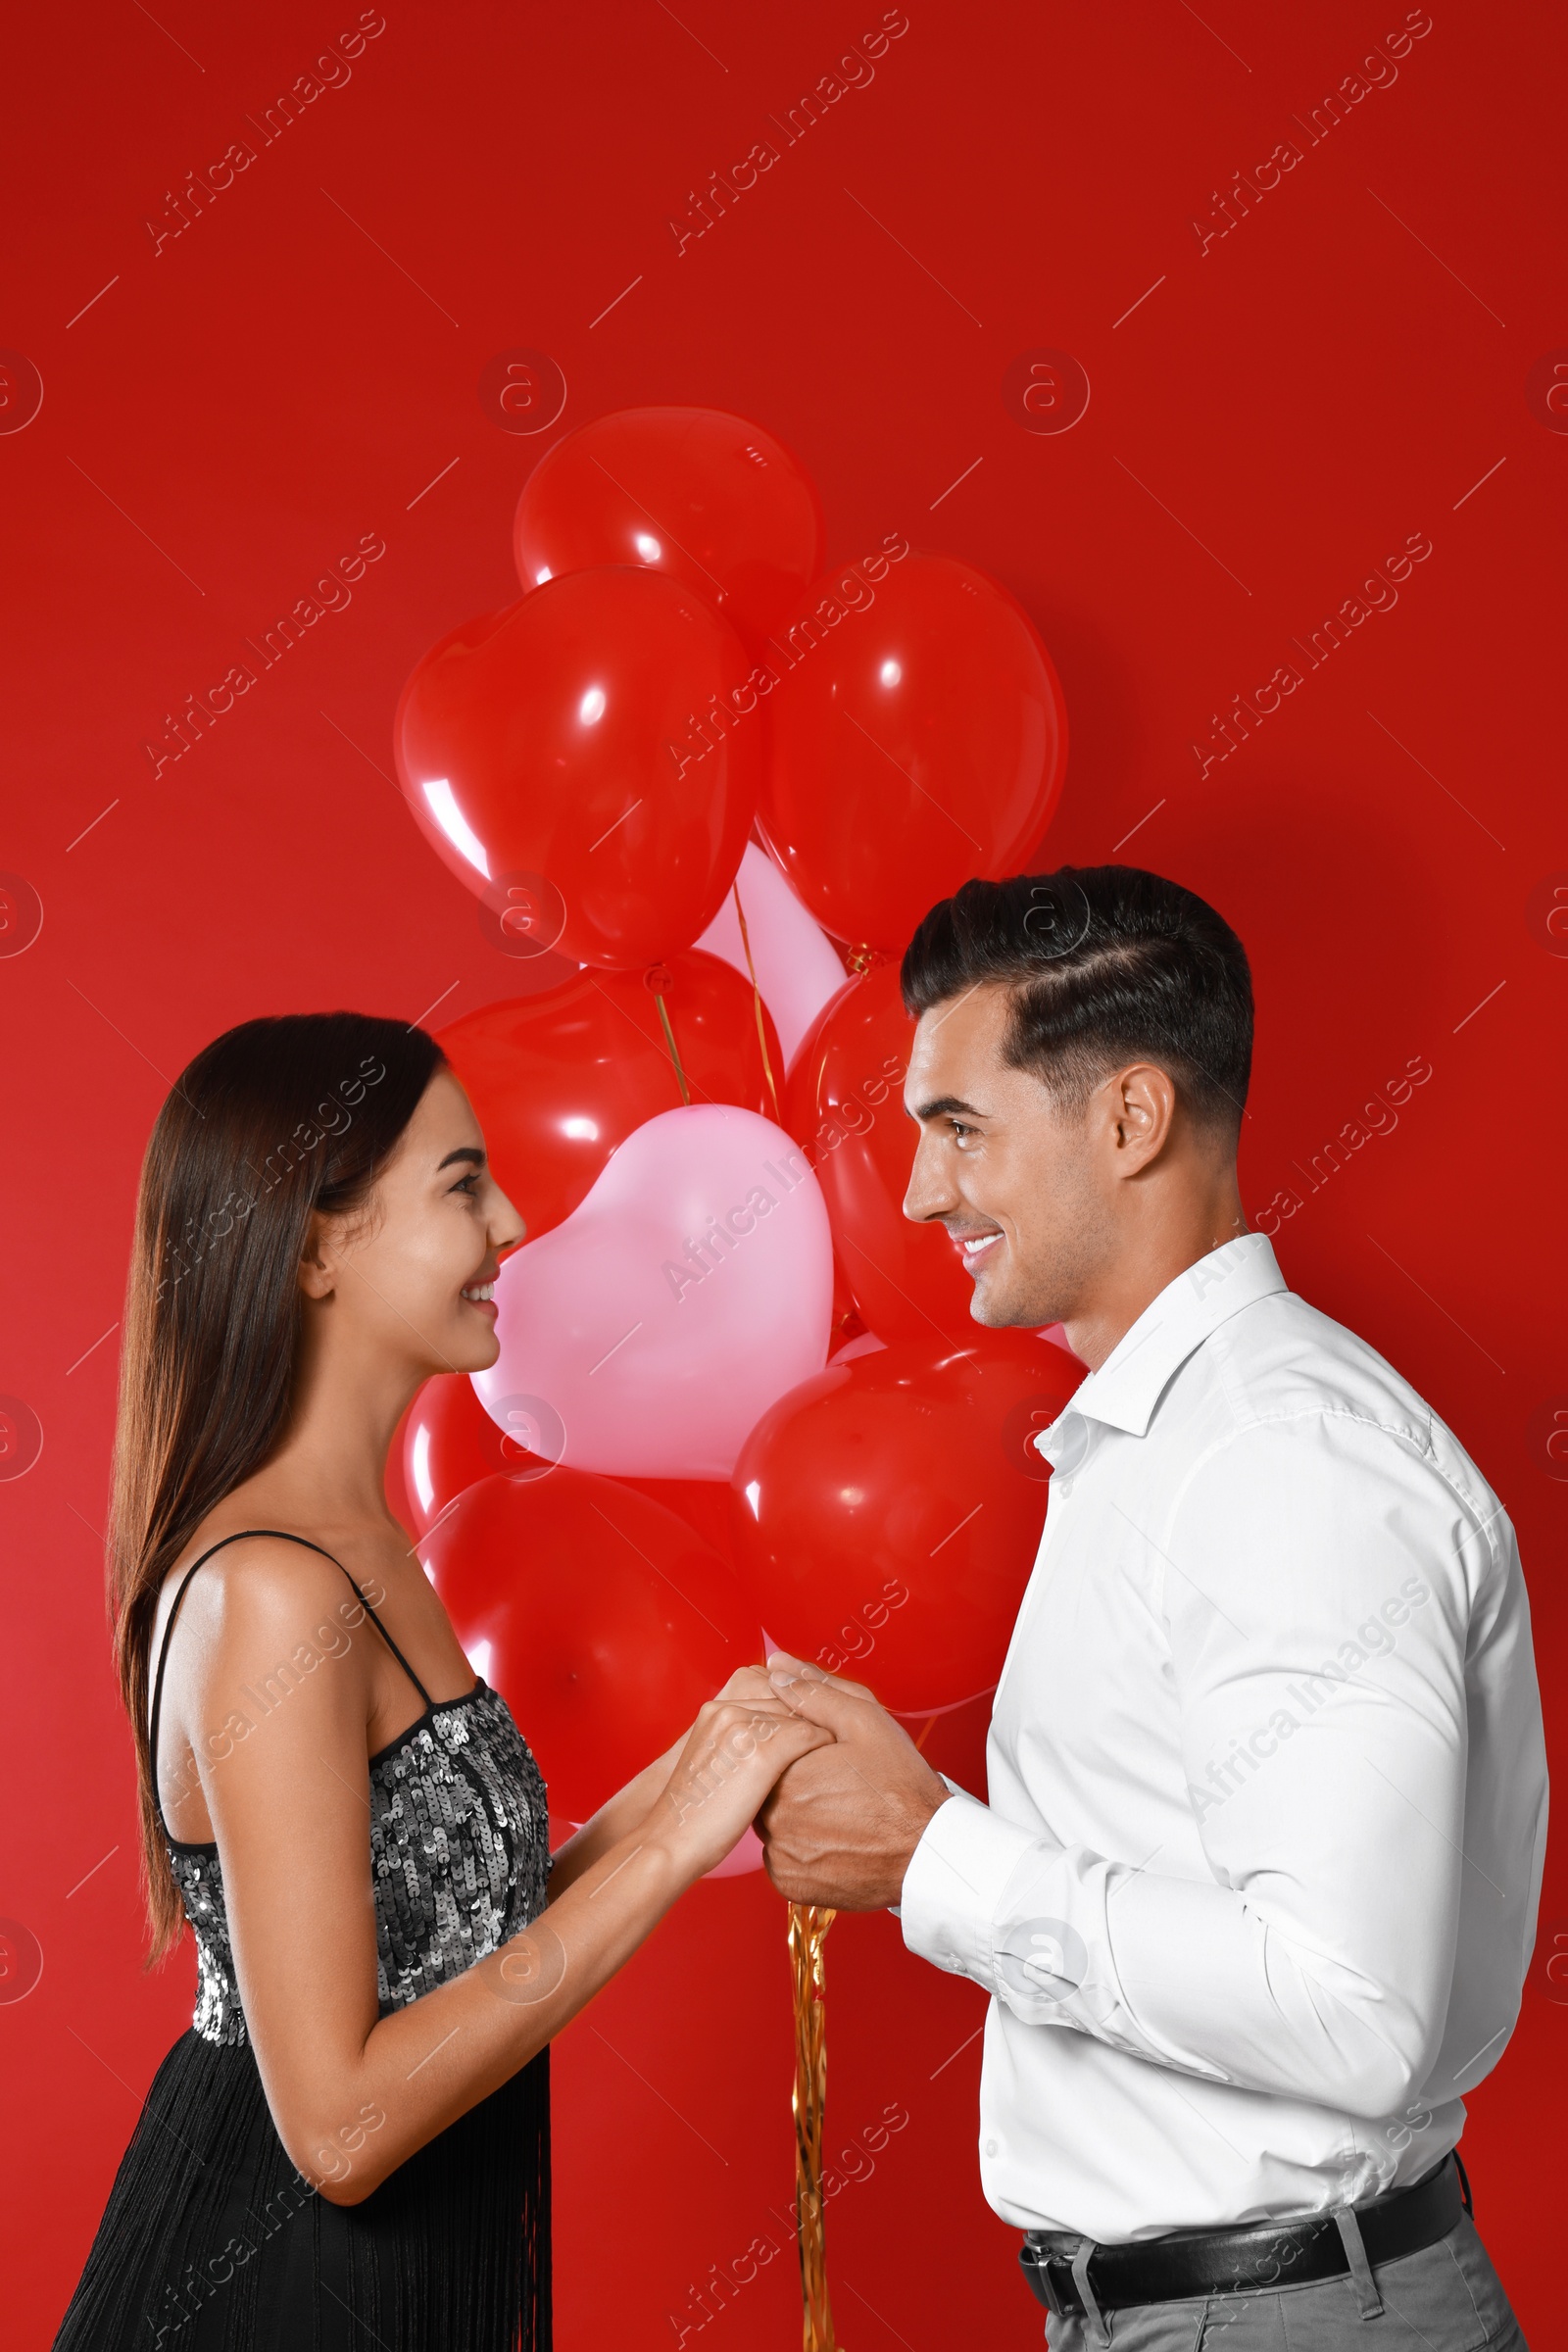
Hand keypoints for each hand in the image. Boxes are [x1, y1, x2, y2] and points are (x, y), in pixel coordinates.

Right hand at [646, 1690, 834, 1881]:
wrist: (672, 1841)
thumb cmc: (699, 1812)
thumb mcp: (716, 1760)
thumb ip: (743, 1738)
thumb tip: (783, 1737)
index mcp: (715, 1706)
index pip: (773, 1688)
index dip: (799, 1706)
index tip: (819, 1723)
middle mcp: (728, 1707)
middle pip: (789, 1697)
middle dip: (814, 1715)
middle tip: (838, 1737)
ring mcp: (743, 1726)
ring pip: (801, 1714)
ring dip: (822, 1730)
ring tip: (840, 1752)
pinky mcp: (761, 1750)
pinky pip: (808, 1736)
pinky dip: (824, 1748)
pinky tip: (832, 1766)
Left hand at [756, 1654, 951, 1909]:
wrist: (929, 1852)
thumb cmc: (902, 1786)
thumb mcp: (865, 1720)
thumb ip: (814, 1691)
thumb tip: (777, 1668)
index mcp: (787, 1774)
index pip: (767, 1748)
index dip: (794, 1747)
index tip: (822, 1755)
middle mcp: (777, 1819)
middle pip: (766, 1784)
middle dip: (791, 1779)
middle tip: (832, 1782)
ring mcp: (782, 1856)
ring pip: (770, 1821)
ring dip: (792, 1813)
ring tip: (834, 1809)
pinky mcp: (791, 1884)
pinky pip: (780, 1856)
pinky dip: (798, 1846)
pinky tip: (830, 1836)